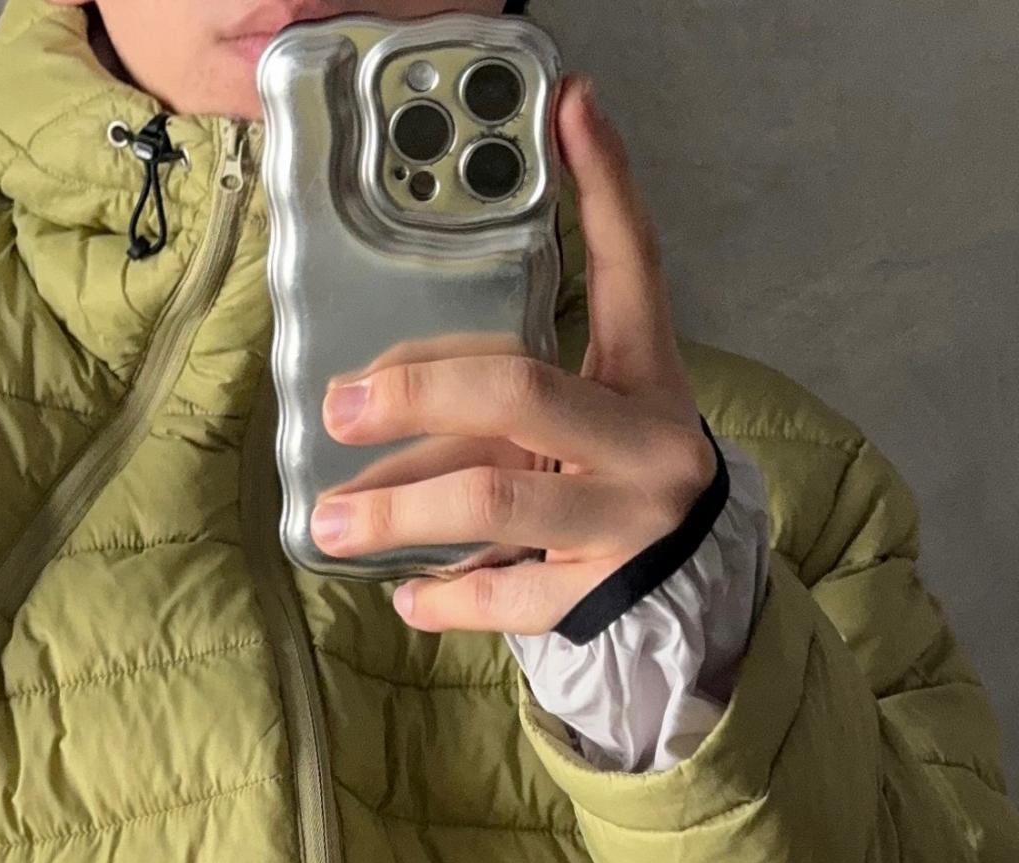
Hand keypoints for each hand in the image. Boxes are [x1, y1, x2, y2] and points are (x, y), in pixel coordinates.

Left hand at [308, 75, 715, 633]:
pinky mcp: (597, 597)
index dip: (605, 185)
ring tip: (330, 523)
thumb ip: (511, 381)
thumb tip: (383, 374)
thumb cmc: (613, 481)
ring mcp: (623, 522)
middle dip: (417, 393)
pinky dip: (443, 600)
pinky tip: (404, 595)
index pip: (631, 265)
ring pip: (493, 504)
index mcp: (646, 376)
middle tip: (341, 405)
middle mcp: (644, 442)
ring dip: (399, 511)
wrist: (689, 587)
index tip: (570, 105)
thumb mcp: (589, 412)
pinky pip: (502, 598)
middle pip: (519, 394)